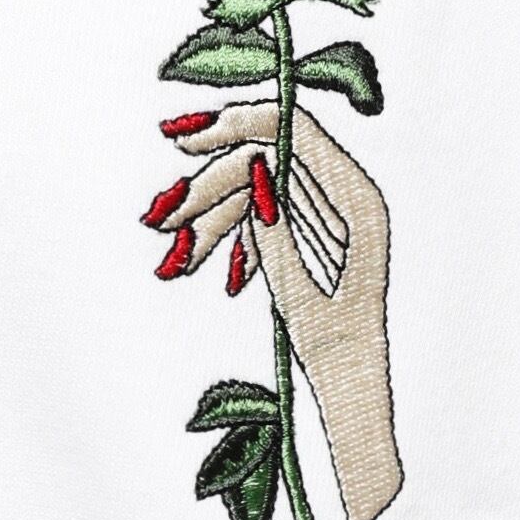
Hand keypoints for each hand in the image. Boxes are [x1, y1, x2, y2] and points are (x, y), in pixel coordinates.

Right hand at [143, 102, 402, 519]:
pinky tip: (206, 268)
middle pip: (264, 160)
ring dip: (209, 218)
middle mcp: (343, 196)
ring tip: (176, 260)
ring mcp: (323, 212)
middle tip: (160, 220)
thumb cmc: (339, 356)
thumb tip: (257, 167)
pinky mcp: (304, 230)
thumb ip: (278, 229)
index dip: (238, 123)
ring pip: (252, 188)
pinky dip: (227, 236)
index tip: (183, 139)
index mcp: (359, 202)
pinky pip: (257, 212)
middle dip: (209, 188)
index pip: (294, 130)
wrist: (352, 395)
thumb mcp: (302, 296)